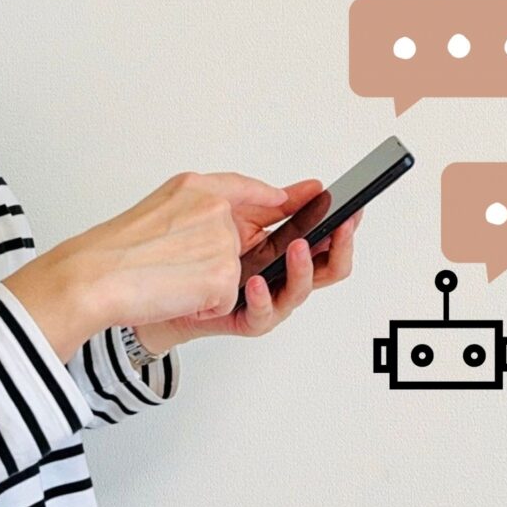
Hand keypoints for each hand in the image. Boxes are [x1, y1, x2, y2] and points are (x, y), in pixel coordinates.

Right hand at [4, 172, 286, 361]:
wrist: (91, 277)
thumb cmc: (116, 251)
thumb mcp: (163, 206)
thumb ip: (211, 202)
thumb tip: (265, 203)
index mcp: (198, 188)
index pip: (248, 189)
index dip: (280, 195)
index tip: (304, 195)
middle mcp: (216, 208)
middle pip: (246, 239)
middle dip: (228, 259)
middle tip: (199, 266)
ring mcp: (223, 242)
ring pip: (235, 273)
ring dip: (206, 284)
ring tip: (170, 277)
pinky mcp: (224, 276)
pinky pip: (227, 298)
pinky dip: (202, 304)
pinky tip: (175, 294)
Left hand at [134, 180, 362, 352]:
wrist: (152, 281)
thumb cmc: (190, 248)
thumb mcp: (229, 206)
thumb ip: (269, 198)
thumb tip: (311, 187)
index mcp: (283, 247)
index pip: (324, 237)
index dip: (343, 224)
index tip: (354, 207)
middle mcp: (280, 275)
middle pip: (327, 268)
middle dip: (340, 247)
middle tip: (341, 227)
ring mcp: (265, 299)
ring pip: (301, 291)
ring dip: (304, 268)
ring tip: (300, 247)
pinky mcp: (245, 319)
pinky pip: (263, 314)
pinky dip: (262, 297)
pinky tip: (256, 283)